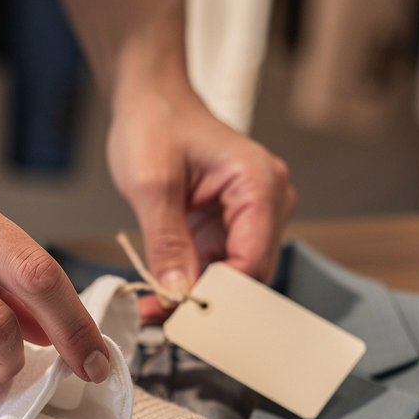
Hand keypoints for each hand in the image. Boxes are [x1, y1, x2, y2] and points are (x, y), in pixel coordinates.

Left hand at [106, 81, 295, 322]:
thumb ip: (167, 241)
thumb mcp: (152, 183)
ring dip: (196, 299)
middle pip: (249, 277)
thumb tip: (178, 293)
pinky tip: (161, 295)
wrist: (151, 99)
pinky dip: (191, 286)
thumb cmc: (156, 122)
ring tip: (153, 309)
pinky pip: (217, 269)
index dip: (218, 297)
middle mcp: (267, 202)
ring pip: (233, 279)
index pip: (252, 262)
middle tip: (159, 319)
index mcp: (259, 183)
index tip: (180, 317)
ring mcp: (251, 218)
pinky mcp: (230, 228)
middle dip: (206, 303)